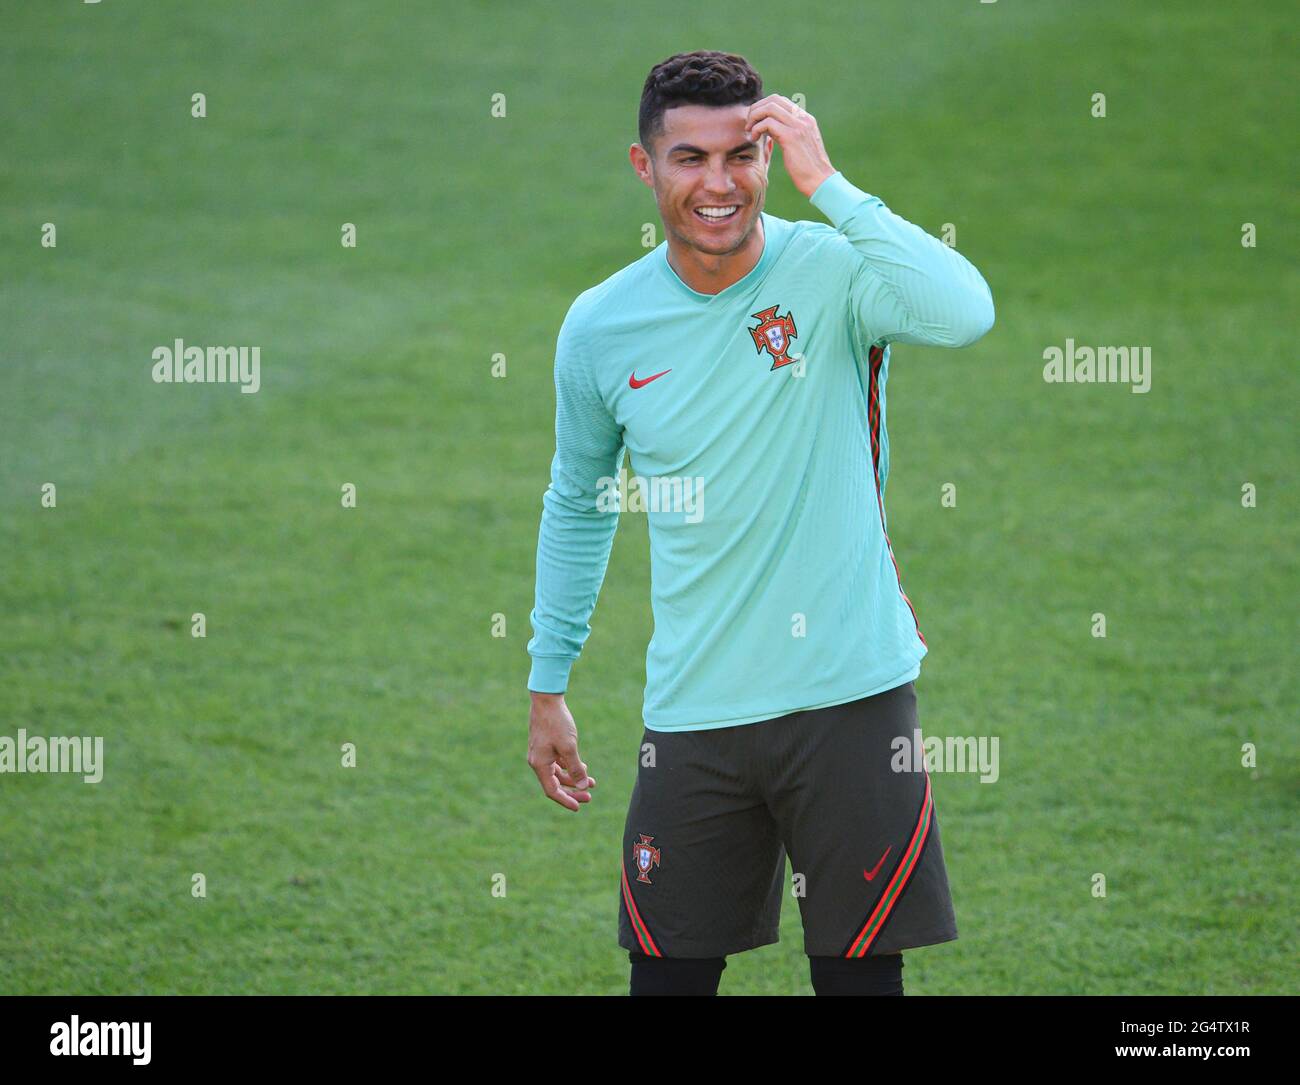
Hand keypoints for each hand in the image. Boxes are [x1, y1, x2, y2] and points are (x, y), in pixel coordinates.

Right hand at [527, 692, 595, 811]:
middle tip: (590, 796)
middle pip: (556, 784)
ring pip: (559, 773)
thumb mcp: (569, 747)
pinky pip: (559, 763)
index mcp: (539, 764)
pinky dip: (570, 767)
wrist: (547, 700)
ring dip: (574, 778)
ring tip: (592, 782)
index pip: (552, 790)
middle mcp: (538, 761)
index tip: (579, 807)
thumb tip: (582, 786)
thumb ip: (576, 768)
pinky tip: (584, 768)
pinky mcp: (547, 746)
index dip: (566, 800)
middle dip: (573, 790)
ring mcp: (542, 754)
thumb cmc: (557, 722)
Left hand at [745, 95, 836, 198]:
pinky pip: (768, 123)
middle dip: (756, 109)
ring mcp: (798, 126)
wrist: (819, 181)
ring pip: (769, 108)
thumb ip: (785, 133)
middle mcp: (803, 118)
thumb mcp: (797, 146)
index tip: (755, 121)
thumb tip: (768, 127)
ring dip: (754, 117)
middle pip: (774, 99)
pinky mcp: (791, 136)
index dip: (763, 107)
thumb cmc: (806, 169)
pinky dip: (756, 128)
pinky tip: (754, 139)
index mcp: (805, 119)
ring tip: (750, 132)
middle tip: (749, 124)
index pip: (780, 100)